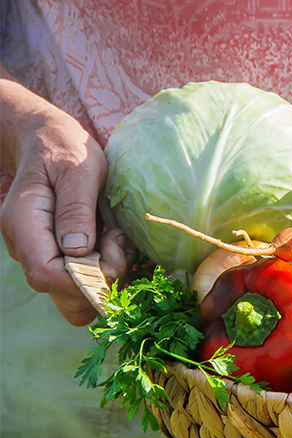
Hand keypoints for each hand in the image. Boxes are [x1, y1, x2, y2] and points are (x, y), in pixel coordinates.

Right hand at [0, 103, 131, 325]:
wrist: (50, 143)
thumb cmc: (66, 150)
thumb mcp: (79, 170)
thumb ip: (76, 209)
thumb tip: (77, 251)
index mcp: (24, 224)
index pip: (46, 275)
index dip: (85, 278)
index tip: (114, 251)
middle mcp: (28, 247)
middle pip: (61, 294)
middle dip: (102, 281)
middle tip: (121, 245)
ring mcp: (42, 254)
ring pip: (75, 294)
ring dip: (108, 278)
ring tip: (121, 242)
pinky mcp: (59, 256)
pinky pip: (83, 281)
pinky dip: (108, 272)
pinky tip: (119, 246)